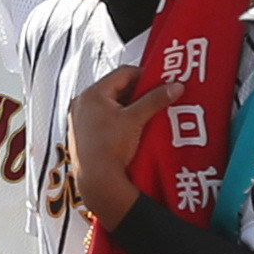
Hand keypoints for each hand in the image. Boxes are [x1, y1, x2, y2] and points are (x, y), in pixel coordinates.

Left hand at [67, 65, 182, 222]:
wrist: (97, 180)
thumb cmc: (110, 149)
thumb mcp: (135, 120)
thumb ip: (155, 100)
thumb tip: (174, 87)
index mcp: (92, 94)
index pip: (122, 73)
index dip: (144, 75)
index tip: (159, 82)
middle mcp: (81, 104)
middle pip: (115, 88)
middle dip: (137, 93)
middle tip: (155, 98)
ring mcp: (80, 119)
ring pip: (110, 104)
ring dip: (128, 106)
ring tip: (145, 114)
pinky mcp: (82, 133)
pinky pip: (103, 118)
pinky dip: (118, 119)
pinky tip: (131, 128)